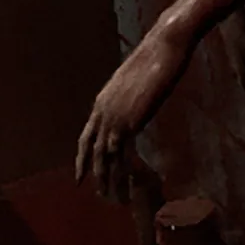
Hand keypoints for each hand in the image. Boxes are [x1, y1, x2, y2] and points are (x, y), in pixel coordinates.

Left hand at [75, 38, 181, 201]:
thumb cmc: (155, 59)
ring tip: (116, 198)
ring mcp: (116, 116)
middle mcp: (103, 111)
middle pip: (93, 151)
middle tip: (100, 195)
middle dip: (95, 174)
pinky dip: (126, 171)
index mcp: (102, 102)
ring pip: (106, 156)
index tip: (81, 177)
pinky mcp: (131, 120)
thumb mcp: (136, 83)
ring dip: (111, 179)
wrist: (163, 47)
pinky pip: (123, 153)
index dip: (83, 159)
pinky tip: (132, 183)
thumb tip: (135, 105)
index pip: (86, 137)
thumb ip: (131, 98)